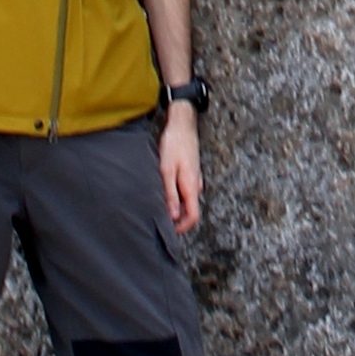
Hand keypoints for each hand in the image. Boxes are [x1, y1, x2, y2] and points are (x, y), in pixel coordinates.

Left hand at [159, 101, 202, 239]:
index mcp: (191, 185)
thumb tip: (173, 216)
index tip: (169, 231)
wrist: (183, 124)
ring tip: (158, 205)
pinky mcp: (191, 172)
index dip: (182, 228)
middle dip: (177, 219)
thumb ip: (170, 194)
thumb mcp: (167, 170)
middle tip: (159, 220)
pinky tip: (164, 191)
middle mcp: (196, 184)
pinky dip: (177, 196)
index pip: (193, 216)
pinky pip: (186, 191)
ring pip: (188, 200)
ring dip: (176, 207)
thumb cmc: (174, 145)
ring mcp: (195, 178)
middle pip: (191, 210)